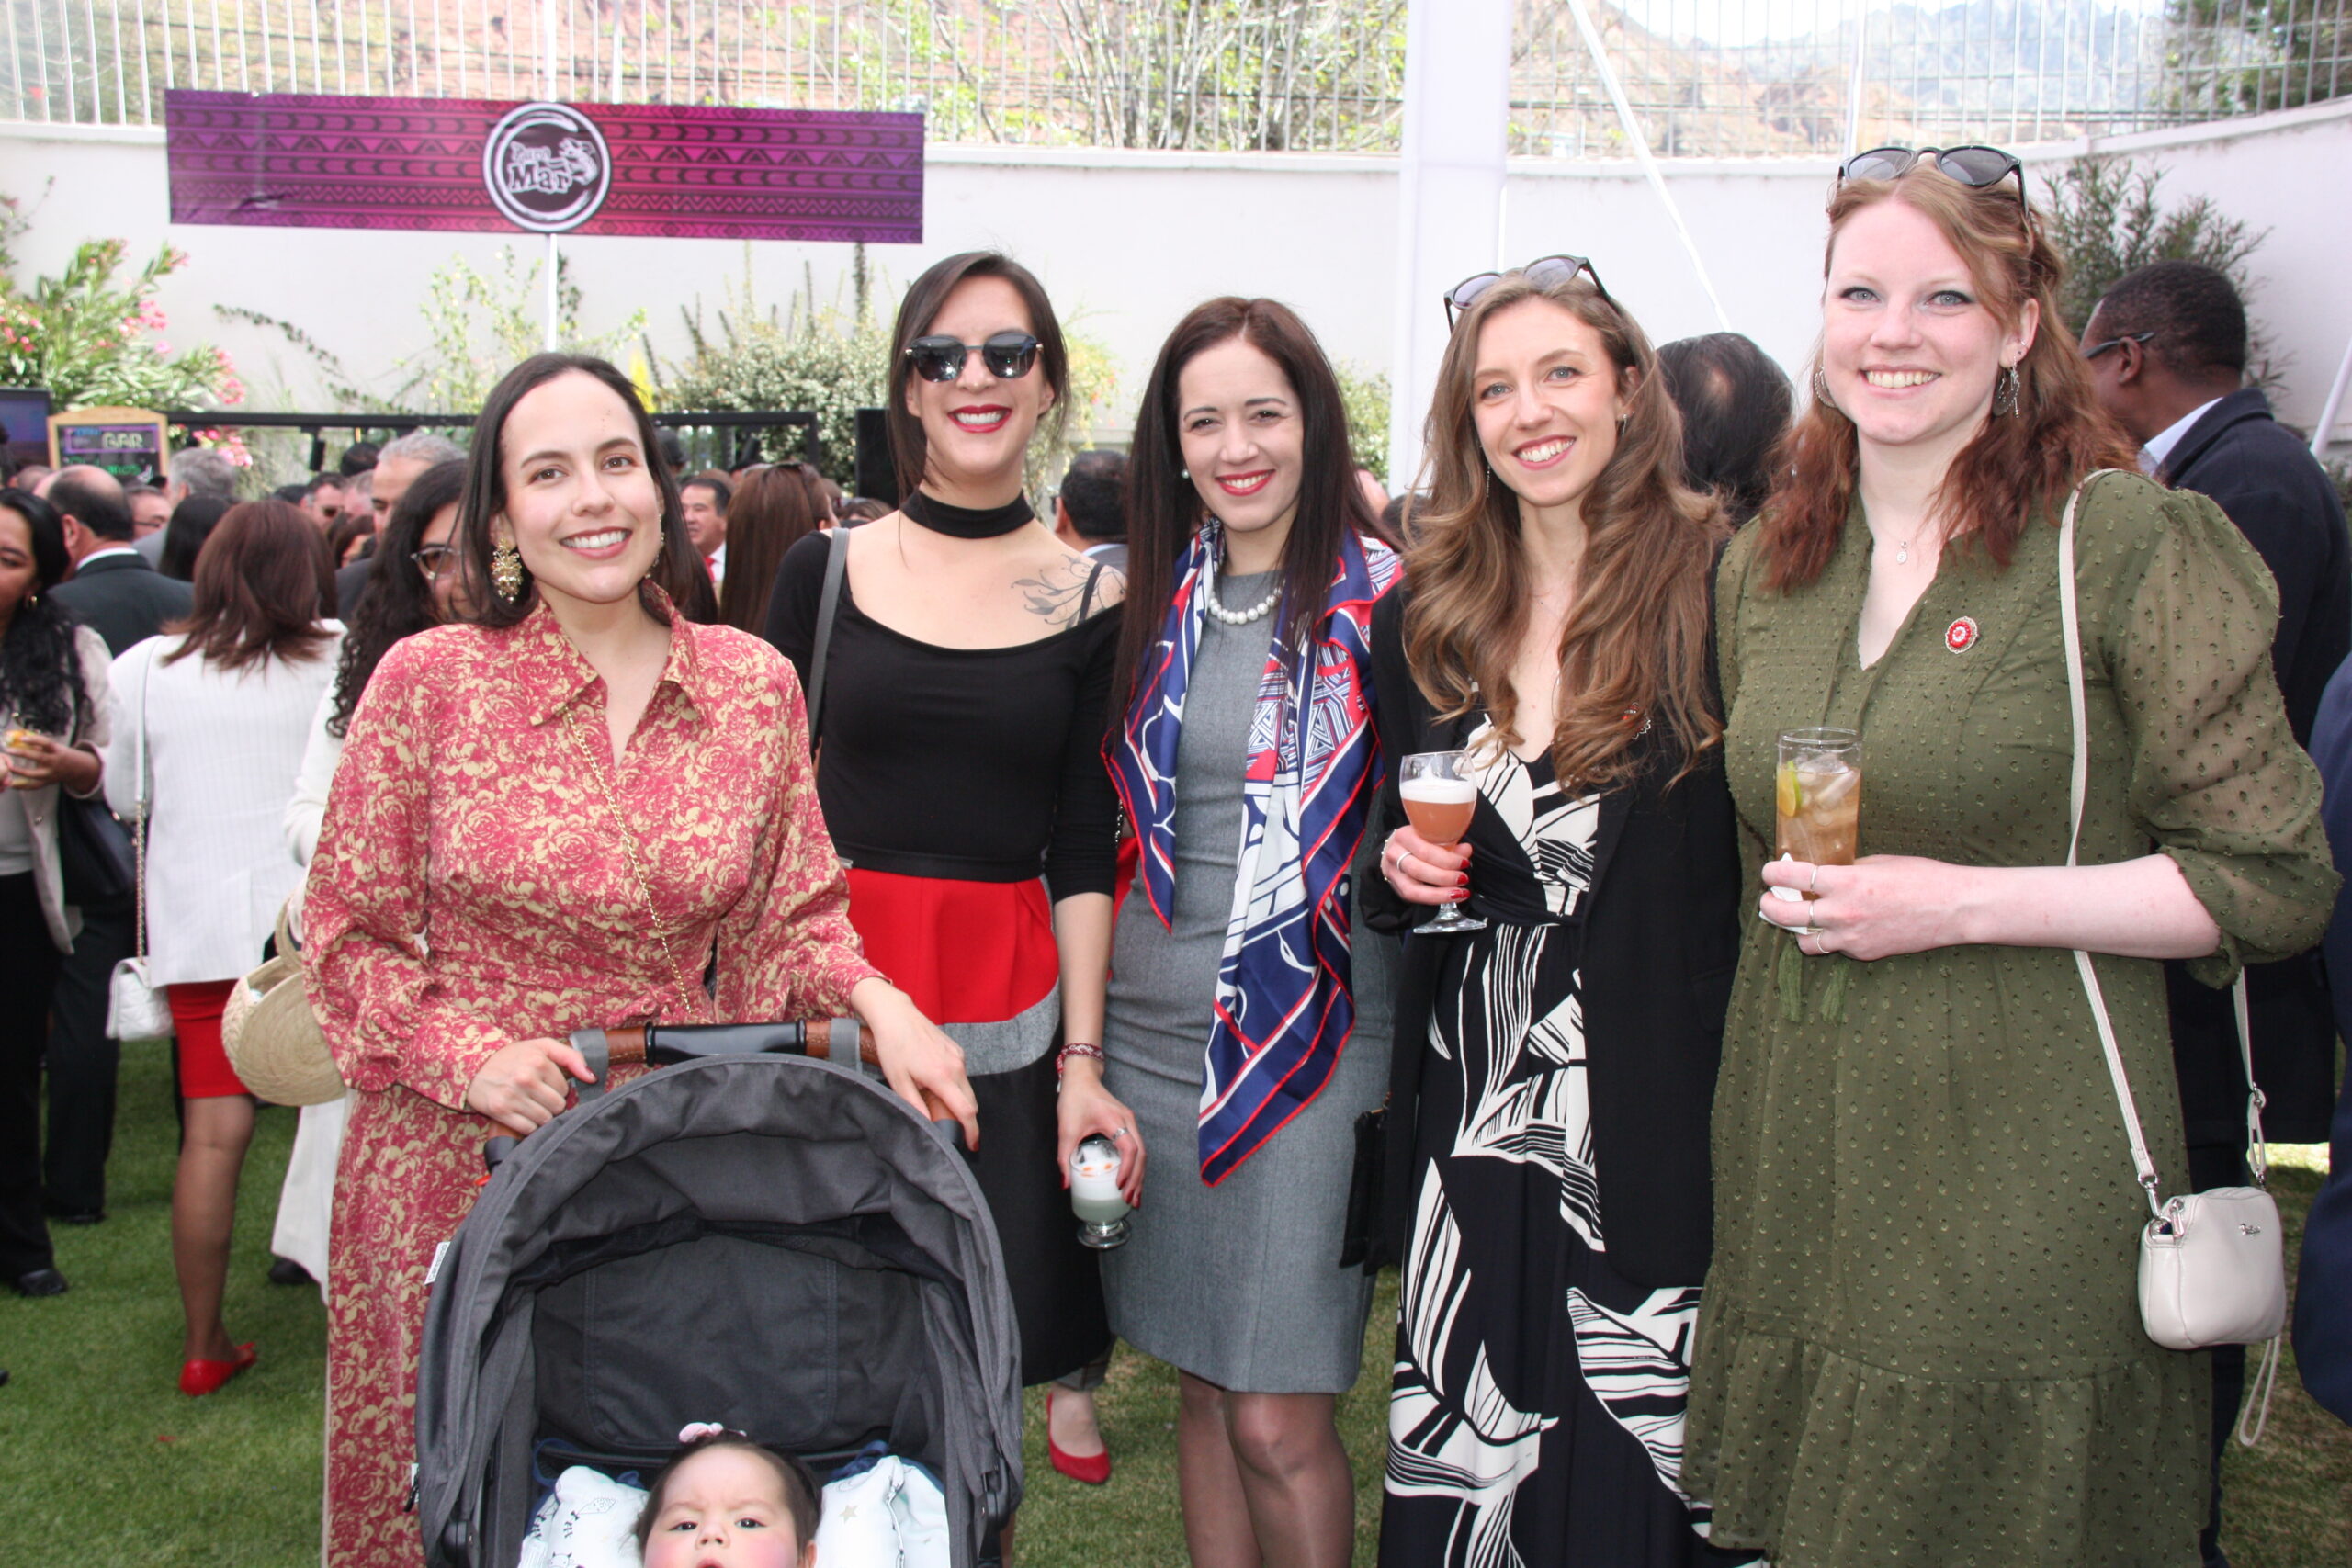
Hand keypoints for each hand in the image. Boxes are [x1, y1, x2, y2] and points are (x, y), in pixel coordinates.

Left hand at [3, 734, 98, 793]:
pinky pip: (34, 786)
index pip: (46, 743)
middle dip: (22, 753)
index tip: (22, 738)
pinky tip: (13, 784)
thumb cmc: (60, 754)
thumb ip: (38, 744)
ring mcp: (51, 773)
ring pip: (34, 774)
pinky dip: (23, 786)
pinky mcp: (48, 782)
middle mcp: (55, 762)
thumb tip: (19, 739)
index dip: (34, 740)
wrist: (77, 768)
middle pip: (38, 757)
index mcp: (57, 751)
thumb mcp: (54, 747)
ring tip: (9, 767)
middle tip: (9, 750)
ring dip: (20, 771)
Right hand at [464, 1036, 594, 1134]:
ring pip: (545, 1119)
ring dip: (541, 1116)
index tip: (545, 1085)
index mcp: (538, 1061)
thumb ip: (571, 1057)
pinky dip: (528, 1126)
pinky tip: (522, 1114)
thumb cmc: (512, 1056)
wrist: (474, 1066)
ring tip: (531, 1105)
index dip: (557, 1089)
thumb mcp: (542, 1047)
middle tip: (538, 1097)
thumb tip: (592, 1077)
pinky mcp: (500, 1111)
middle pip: (558, 1106)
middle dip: (551, 1104)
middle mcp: (525, 1078)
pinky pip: (528, 1129)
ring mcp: (512, 1096)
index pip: (565, 1089)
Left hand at [852, 978, 980, 1149]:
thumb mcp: (898, 1081)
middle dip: (966, 1119)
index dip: (971, 1131)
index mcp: (942, 1076)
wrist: (896, 1016)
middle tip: (952, 1129)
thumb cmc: (893, 1047)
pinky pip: (962, 1075)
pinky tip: (938, 1085)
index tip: (972, 1144)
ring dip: (960, 1102)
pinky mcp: (956, 1050)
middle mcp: (956, 1066)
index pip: (966, 1110)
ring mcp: (958, 1056)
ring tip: (940, 1106)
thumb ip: (915, 1105)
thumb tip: (927, 1125)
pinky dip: (956, 1086)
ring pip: (967, 1088)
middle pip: (971, 1102)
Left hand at [1056, 1059, 1144, 1206]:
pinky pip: (1137, 1147)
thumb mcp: (1066, 1129)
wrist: (1081, 1078)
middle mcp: (1127, 1120)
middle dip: (1137, 1179)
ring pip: (1142, 1152)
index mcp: (1114, 1119)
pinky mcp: (1127, 1124)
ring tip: (1134, 1196)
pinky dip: (1136, 1165)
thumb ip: (1065, 1157)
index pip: (1129, 1148)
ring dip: (1139, 1175)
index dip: (1127, 1169)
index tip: (1119, 1185)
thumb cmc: (1074, 1099)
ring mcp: (1130, 1121)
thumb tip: (1065, 1184)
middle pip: (1141, 1153)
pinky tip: (1132, 1179)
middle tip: (1130, 1200)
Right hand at [1379, 824, 1470, 906]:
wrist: (1398, 849)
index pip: (1425, 851)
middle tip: (1463, 878)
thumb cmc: (1419, 841)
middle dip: (1445, 877)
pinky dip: (1434, 899)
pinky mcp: (1397, 888)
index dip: (1447, 860)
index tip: (1464, 863)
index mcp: (1404, 836)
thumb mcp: (1433, 836)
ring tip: (1460, 892)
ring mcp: (1393, 873)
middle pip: (1419, 870)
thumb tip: (1466, 850)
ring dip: (1440, 893)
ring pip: (1413, 889)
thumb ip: (1450, 843)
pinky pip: (1414, 897)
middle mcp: (1394, 854)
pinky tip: (1450, 897)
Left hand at [1758, 854, 1977, 962]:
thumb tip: (1824, 872)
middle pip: (1784, 916)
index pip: (1791, 878)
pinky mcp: (1864, 953)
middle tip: (1769, 900)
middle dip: (1769, 907)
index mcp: (1844, 882)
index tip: (1769, 871)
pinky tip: (1841, 928)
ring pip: (1805, 942)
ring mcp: (1851, 937)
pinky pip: (1836, 948)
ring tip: (1801, 920)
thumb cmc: (1922, 878)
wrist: (1954, 908)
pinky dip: (1832, 939)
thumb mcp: (1878, 863)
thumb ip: (1847, 870)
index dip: (1773, 873)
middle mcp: (1842, 912)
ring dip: (1798, 930)